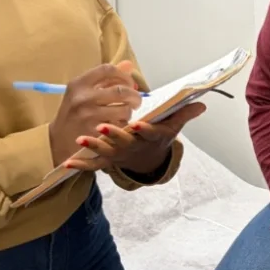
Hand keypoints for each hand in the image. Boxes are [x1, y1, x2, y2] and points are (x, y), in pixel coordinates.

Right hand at [48, 62, 141, 163]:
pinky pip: (120, 126)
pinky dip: (123, 125)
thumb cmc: (74, 114)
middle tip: (136, 101)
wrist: (57, 141)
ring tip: (124, 114)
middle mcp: (82, 98)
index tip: (129, 83)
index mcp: (79, 84)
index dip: (124, 75)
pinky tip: (118, 126)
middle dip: (134, 96)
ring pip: (124, 110)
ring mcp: (88, 116)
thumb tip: (128, 65)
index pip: (107, 70)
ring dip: (129, 112)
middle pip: (121, 91)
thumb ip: (105, 79)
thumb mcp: (83, 92)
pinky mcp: (95, 134)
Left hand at [66, 101, 206, 176]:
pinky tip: (67, 162)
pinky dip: (81, 165)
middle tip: (102, 127)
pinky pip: (94, 165)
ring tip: (81, 139)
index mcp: (150, 137)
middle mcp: (134, 146)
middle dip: (114, 135)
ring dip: (94, 147)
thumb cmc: (158, 136)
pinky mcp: (108, 161)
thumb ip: (184, 114)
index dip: (144, 130)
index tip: (137, 123)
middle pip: (124, 142)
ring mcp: (120, 155)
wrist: (147, 158)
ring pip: (106, 152)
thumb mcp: (173, 126)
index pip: (149, 133)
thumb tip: (202, 104)